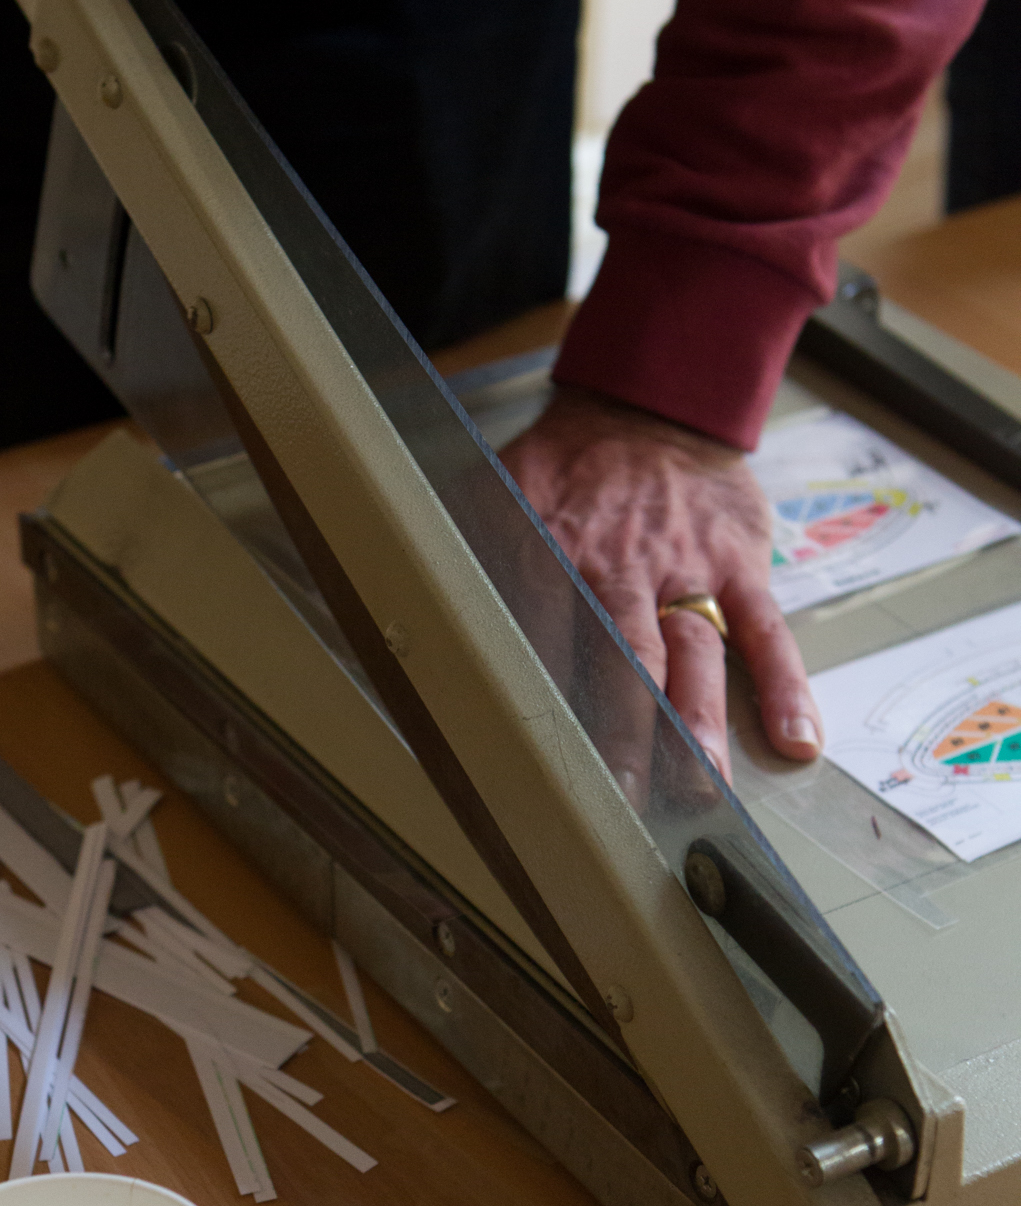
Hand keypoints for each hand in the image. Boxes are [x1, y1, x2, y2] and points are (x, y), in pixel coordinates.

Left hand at [498, 384, 821, 782]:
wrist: (650, 404)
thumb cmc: (567, 466)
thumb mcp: (496, 491)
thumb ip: (463, 552)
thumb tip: (409, 609)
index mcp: (551, 551)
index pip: (540, 641)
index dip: (541, 705)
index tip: (536, 768)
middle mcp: (620, 568)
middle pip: (623, 663)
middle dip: (625, 736)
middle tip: (621, 801)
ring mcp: (686, 570)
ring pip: (693, 656)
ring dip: (697, 726)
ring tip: (701, 789)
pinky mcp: (738, 567)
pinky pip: (767, 632)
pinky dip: (785, 688)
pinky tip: (795, 741)